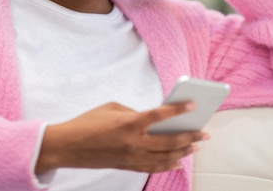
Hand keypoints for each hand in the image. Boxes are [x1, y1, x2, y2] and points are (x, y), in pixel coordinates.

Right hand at [35, 101, 208, 173]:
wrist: (68, 146)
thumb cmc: (88, 122)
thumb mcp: (112, 108)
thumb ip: (134, 111)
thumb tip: (152, 118)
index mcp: (129, 123)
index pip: (160, 115)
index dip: (178, 109)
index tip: (193, 104)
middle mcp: (133, 142)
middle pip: (169, 141)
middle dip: (190, 136)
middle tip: (204, 132)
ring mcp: (131, 157)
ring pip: (165, 157)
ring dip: (183, 152)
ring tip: (196, 146)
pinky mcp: (127, 166)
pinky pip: (153, 168)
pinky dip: (168, 165)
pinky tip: (178, 161)